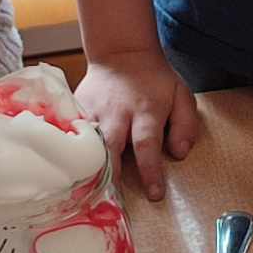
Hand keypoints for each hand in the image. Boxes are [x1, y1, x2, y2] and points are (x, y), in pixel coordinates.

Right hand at [74, 49, 200, 201]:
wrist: (122, 52)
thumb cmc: (154, 80)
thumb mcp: (181, 94)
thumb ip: (185, 125)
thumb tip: (180, 153)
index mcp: (146, 111)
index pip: (147, 145)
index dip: (151, 171)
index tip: (155, 194)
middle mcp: (118, 112)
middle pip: (111, 146)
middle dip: (111, 175)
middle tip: (112, 201)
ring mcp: (94, 109)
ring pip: (87, 142)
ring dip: (89, 166)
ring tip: (87, 191)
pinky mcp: (77, 108)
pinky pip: (71, 132)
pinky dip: (70, 149)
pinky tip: (67, 167)